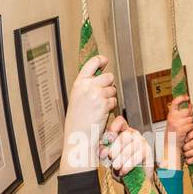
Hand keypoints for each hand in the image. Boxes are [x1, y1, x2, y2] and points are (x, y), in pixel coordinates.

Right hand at [62, 54, 116, 172]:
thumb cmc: (78, 119)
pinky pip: (114, 101)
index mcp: (78, 83)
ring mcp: (96, 94)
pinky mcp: (104, 103)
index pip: (90, 64)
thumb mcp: (78, 97)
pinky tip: (103, 113)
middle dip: (110, 84)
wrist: (78, 134)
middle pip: (108, 76)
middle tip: (103, 94)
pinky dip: (111, 107)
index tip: (105, 60)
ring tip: (100, 107)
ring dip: (110, 97)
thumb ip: (87, 87)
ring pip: (113, 89)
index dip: (100, 60)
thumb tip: (101, 78)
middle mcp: (87, 86)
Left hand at [100, 117, 151, 179]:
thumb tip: (102, 149)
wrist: (134, 180)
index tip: (106, 140)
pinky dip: (129, 165)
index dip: (113, 129)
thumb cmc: (120, 166)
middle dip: (116, 147)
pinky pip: (138, 157)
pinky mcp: (147, 152)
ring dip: (122, 158)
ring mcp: (142, 142)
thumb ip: (104, 150)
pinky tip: (123, 170)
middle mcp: (134, 134)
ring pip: (131, 147)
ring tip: (116, 166)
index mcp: (123, 131)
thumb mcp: (108, 157)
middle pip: (125, 136)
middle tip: (110, 157)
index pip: (120, 121)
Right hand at [165, 94, 192, 154]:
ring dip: (191, 123)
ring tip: (187, 127)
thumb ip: (181, 114)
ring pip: (191, 119)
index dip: (181, 98)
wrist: (171, 143)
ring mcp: (177, 123)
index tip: (187, 97)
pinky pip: (191, 125)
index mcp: (170, 114)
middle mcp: (172, 118)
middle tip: (189, 117)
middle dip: (191, 114)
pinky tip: (188, 131)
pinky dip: (192, 128)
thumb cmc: (174, 133)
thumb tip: (190, 106)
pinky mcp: (181, 129)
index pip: (175, 102)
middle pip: (187, 111)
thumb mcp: (175, 121)